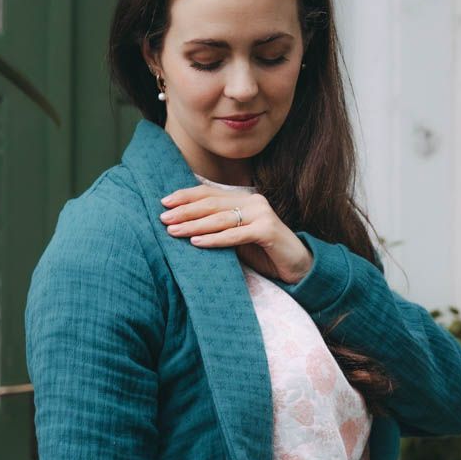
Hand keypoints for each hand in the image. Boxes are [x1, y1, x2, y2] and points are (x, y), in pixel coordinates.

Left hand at [159, 184, 313, 282]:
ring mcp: (262, 214)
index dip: (186, 196)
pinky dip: (214, 239)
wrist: (297, 266)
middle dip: (185, 211)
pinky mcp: (267, 231)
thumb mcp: (237, 238)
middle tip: (163, 218)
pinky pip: (235, 235)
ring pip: (221, 219)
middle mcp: (253, 201)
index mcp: (244, 199)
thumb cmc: (264, 253)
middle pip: (212, 204)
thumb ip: (219, 228)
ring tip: (173, 231)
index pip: (210, 193)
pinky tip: (196, 242)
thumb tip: (184, 227)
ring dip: (194, 225)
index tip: (164, 203)